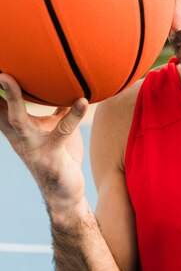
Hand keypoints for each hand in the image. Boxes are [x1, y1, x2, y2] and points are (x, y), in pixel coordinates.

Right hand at [0, 74, 88, 217]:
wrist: (64, 192)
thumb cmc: (58, 154)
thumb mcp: (54, 127)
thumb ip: (56, 107)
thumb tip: (64, 81)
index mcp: (16, 126)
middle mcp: (19, 135)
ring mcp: (33, 145)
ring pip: (18, 119)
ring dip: (12, 98)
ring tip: (6, 77)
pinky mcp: (52, 155)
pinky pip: (62, 131)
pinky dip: (74, 115)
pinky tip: (83, 101)